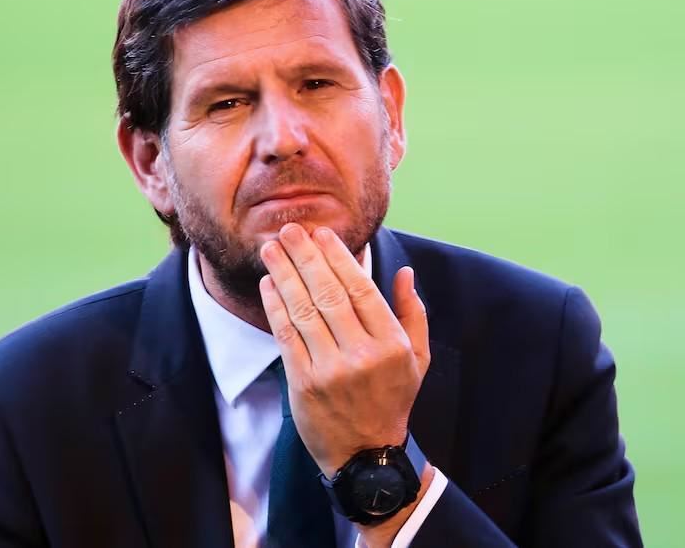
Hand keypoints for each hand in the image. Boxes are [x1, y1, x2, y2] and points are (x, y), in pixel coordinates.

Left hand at [258, 223, 430, 476]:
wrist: (366, 455)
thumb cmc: (391, 400)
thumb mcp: (417, 359)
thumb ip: (413, 313)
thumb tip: (405, 272)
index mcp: (391, 343)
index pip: (360, 288)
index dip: (337, 257)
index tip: (321, 234)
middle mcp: (362, 354)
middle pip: (328, 292)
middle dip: (305, 256)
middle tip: (289, 230)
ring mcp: (331, 369)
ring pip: (304, 309)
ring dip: (284, 274)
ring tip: (271, 248)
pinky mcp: (304, 383)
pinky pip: (286, 335)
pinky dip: (275, 306)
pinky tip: (268, 284)